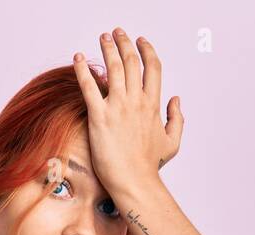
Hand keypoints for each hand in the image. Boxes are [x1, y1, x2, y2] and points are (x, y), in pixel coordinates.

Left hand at [72, 28, 182, 199]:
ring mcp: (118, 107)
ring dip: (107, 48)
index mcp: (153, 104)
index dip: (147, 50)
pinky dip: (82, 69)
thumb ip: (177, 118)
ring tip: (102, 37)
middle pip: (132, 61)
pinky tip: (77, 57)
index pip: (153, 67)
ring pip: (114, 68)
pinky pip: (89, 86)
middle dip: (125, 42)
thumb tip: (176, 99)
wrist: (134, 182)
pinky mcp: (99, 117)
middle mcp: (137, 101)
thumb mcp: (172, 142)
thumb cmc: (150, 166)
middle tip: (117, 32)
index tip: (140, 41)